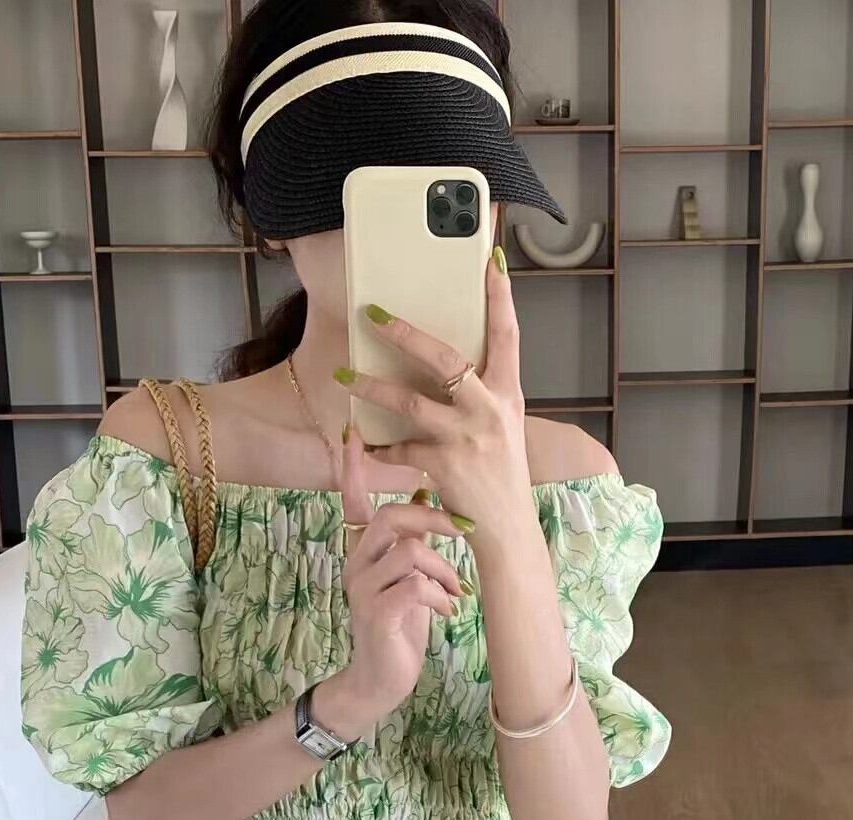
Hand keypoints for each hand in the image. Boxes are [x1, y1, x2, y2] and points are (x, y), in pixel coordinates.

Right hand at [326, 426, 469, 733]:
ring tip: (454, 592)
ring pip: (410, 551)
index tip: (352, 430)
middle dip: (435, 520)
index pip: (352, 499)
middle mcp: (355, 563)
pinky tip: (447, 612)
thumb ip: (411, 541)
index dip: (351, 467)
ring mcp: (362, 589)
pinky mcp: (377, 614)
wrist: (381, 680)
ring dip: (444, 569)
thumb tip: (425, 494)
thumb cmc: (400, 625)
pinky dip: (441, 597)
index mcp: (362, 550)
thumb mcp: (409, 577)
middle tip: (465, 531)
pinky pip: (415, 586)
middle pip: (391, 517)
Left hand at [334, 250, 534, 540]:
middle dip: (404, 333)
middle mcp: (489, 409)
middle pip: (444, 358)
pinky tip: (362, 441)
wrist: (508, 527)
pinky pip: (400, 447)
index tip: (491, 259)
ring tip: (344, 377)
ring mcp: (465, 437)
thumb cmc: (500, 473)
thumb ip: (479, 393)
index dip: (500, 296)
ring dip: (372, 387)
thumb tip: (445, 363)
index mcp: (507, 394)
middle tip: (372, 313)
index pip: (508, 334)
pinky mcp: (443, 464)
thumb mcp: (502, 424)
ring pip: (410, 401)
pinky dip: (379, 445)